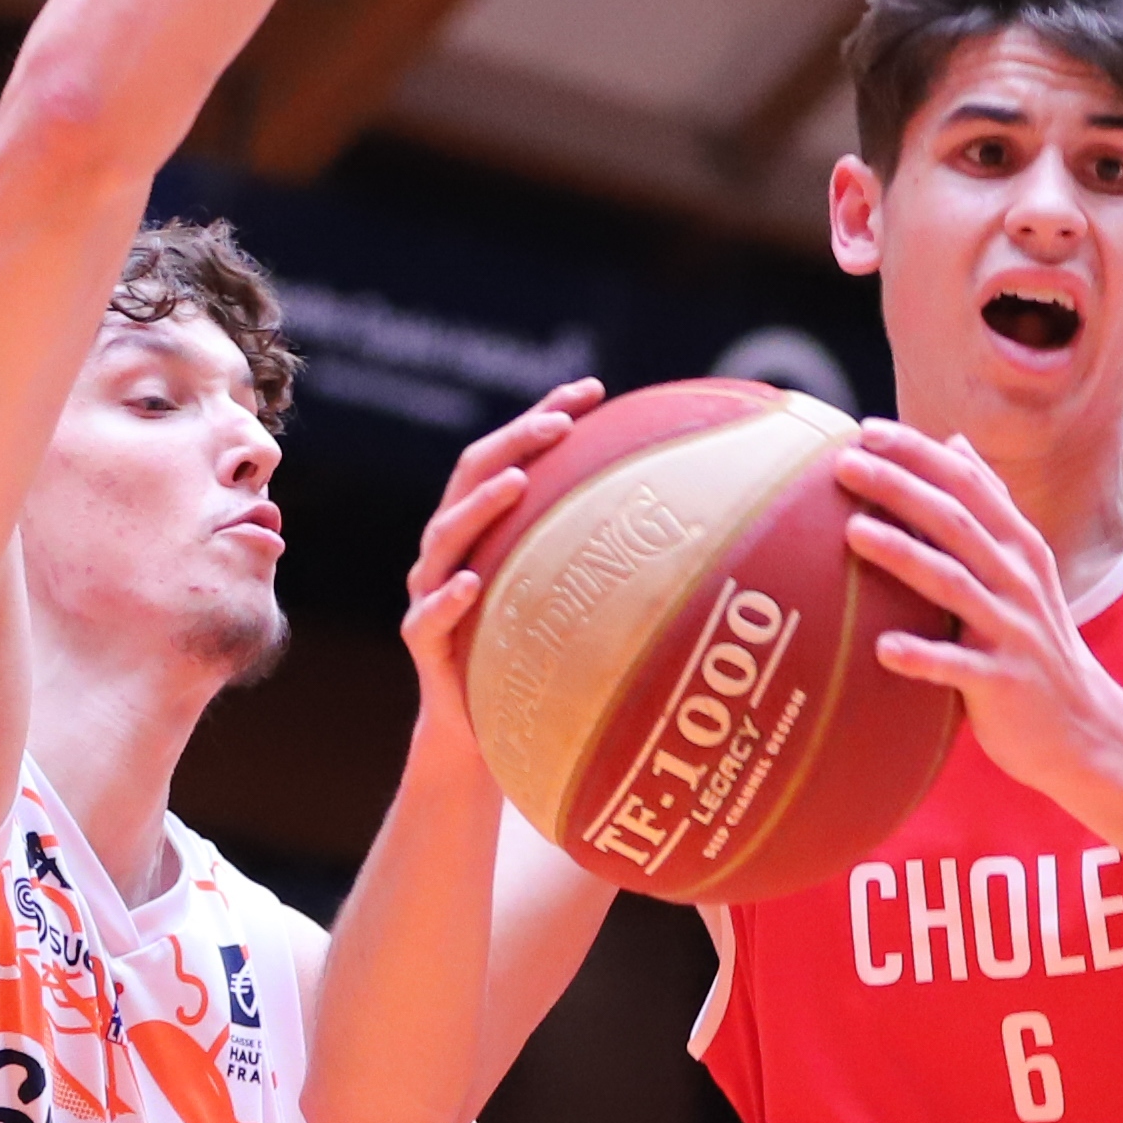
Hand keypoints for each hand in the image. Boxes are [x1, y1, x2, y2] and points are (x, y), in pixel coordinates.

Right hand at [400, 376, 603, 764]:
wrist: (478, 733)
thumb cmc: (533, 661)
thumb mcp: (572, 604)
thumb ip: (603, 564)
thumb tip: (698, 531)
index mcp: (487, 528)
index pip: (513, 453)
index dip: (547, 413)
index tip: (594, 388)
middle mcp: (453, 549)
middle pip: (473, 475)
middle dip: (515, 440)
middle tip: (558, 422)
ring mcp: (431, 592)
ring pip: (445, 536)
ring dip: (480, 506)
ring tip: (516, 482)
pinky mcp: (424, 644)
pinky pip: (429, 617)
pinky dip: (448, 597)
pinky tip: (471, 584)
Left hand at [835, 424, 1121, 786]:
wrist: (1082, 726)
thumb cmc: (1033, 641)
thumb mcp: (1022, 566)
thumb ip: (989, 505)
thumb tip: (954, 443)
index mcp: (1019, 547)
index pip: (967, 484)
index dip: (918, 453)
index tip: (866, 431)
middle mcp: (1017, 580)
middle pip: (954, 522)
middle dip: (899, 488)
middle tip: (844, 464)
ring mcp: (1011, 631)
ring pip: (953, 584)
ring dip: (903, 555)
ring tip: (853, 532)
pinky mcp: (1002, 684)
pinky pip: (958, 667)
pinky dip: (922, 656)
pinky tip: (882, 649)